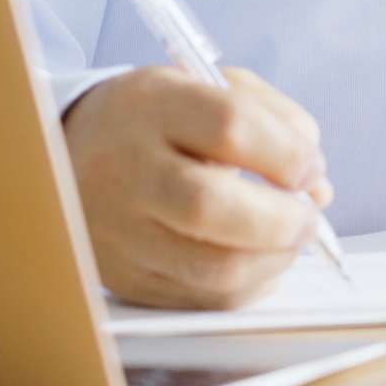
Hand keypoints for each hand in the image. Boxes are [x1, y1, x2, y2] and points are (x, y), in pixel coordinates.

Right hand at [61, 66, 332, 309]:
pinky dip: (248, 286)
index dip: (287, 154)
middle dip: (282, 219)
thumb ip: (276, 119)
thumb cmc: (160, 120)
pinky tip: (260, 262)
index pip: (230, 126)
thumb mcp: (210, 86)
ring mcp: (120, 231)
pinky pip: (201, 298)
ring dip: (273, 260)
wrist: (68, 156)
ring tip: (290, 239)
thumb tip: (317, 183)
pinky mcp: (126, 278)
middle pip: (210, 205)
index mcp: (153, 107)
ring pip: (211, 267)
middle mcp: (128, 169)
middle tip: (308, 216)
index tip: (310, 168)